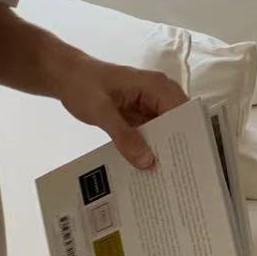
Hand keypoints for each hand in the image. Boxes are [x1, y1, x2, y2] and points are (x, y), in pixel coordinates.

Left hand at [56, 56, 189, 168]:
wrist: (65, 77)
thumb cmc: (83, 85)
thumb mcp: (102, 112)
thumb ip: (124, 136)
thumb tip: (147, 162)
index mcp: (156, 86)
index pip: (182, 114)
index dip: (188, 136)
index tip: (190, 162)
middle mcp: (158, 94)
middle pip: (177, 124)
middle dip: (177, 147)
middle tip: (180, 178)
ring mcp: (148, 105)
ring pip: (164, 131)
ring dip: (163, 150)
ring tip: (168, 178)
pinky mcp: (138, 115)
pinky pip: (150, 133)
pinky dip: (149, 148)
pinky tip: (148, 169)